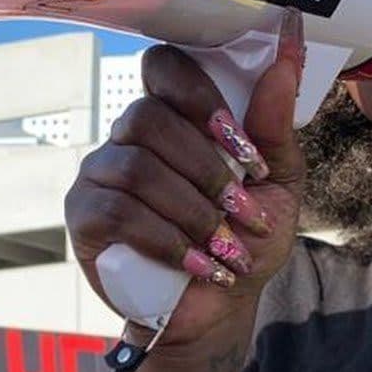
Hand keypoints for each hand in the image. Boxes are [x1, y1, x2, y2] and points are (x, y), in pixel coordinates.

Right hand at [64, 13, 305, 348]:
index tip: (242, 144)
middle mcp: (129, 135)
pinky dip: (169, 240)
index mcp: (175, 115)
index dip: (199, 96)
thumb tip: (286, 63)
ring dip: (194, 211)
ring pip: (138, 168)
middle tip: (243, 209)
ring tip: (228, 247)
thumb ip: (274, 127)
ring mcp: (101, 173)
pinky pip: (119, 212)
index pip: (165, 67)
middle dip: (206, 168)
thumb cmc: (246, 236)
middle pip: (149, 118)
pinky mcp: (85, 217)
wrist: (219, 308)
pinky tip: (200, 264)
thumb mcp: (276, 183)